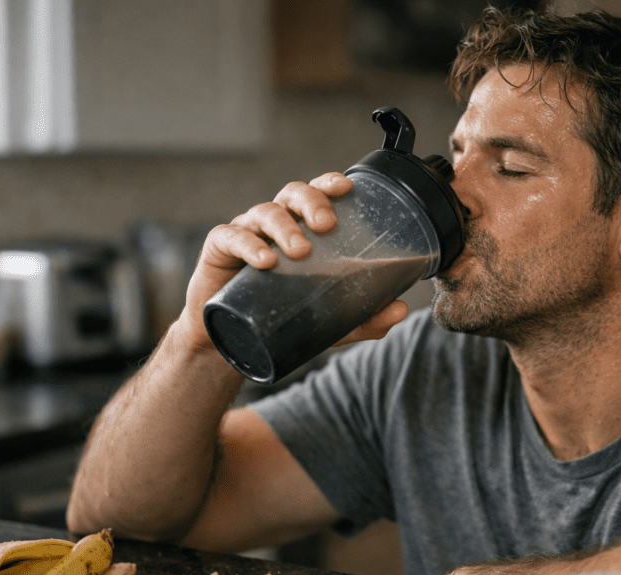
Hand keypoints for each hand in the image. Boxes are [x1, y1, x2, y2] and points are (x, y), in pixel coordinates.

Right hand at [177, 172, 407, 352]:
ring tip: (300, 251)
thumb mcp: (330, 322)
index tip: (347, 187)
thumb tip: (402, 310)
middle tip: (327, 224)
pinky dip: (248, 244)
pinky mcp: (219, 250)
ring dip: (284, 226)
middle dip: (312, 201)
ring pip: (264, 212)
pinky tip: (264, 260)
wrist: (232, 344)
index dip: (329, 183)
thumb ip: (364, 316)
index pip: (317, 194)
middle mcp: (275, 224)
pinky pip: (231, 236)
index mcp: (301, 228)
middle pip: (292, 193)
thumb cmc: (283, 317)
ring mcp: (246, 233)